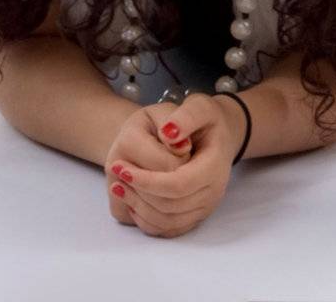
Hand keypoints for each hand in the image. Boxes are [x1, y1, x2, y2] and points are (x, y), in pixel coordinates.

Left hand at [105, 93, 242, 237]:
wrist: (220, 136)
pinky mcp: (195, 216)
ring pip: (168, 221)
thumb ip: (186, 117)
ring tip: (117, 186)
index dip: (147, 180)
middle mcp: (213, 192)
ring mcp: (204, 207)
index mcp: (214, 166)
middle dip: (138, 192)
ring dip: (138, 206)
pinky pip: (169, 228)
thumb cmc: (207, 119)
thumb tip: (169, 133)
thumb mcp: (200, 106)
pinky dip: (147, 219)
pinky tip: (132, 201)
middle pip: (170, 205)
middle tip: (114, 172)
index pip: (178, 184)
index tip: (120, 166)